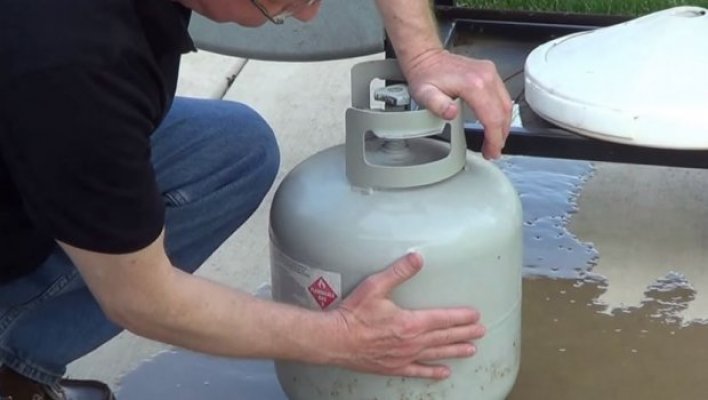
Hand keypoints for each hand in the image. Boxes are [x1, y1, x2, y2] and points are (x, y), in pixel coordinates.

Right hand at [328, 252, 484, 379]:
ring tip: (471, 350)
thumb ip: (398, 272)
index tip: (475, 316)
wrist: (335, 340)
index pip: (442, 319)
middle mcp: (412, 342)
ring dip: (455, 351)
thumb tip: (417, 257)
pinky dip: (432, 372)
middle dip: (464, 333)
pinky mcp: (394, 367)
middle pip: (444, 337)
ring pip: (436, 354)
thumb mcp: (375, 286)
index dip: (461, 317)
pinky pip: (418, 371)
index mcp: (410, 322)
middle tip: (481, 332)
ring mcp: (404, 357)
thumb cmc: (353, 314)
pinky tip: (444, 372)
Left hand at [404, 50, 512, 159]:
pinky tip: (495, 124)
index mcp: (474, 84)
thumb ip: (437, 105)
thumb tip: (452, 113)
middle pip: (503, 112)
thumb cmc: (425, 75)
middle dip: (500, 135)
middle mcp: (486, 77)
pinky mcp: (490, 73)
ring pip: (507, 104)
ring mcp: (490, 73)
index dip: (494, 138)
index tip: (491, 151)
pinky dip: (501, 113)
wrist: (426, 57)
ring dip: (503, 126)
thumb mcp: (424, 94)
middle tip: (493, 150)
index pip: (492, 117)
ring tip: (495, 141)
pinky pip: (503, 97)